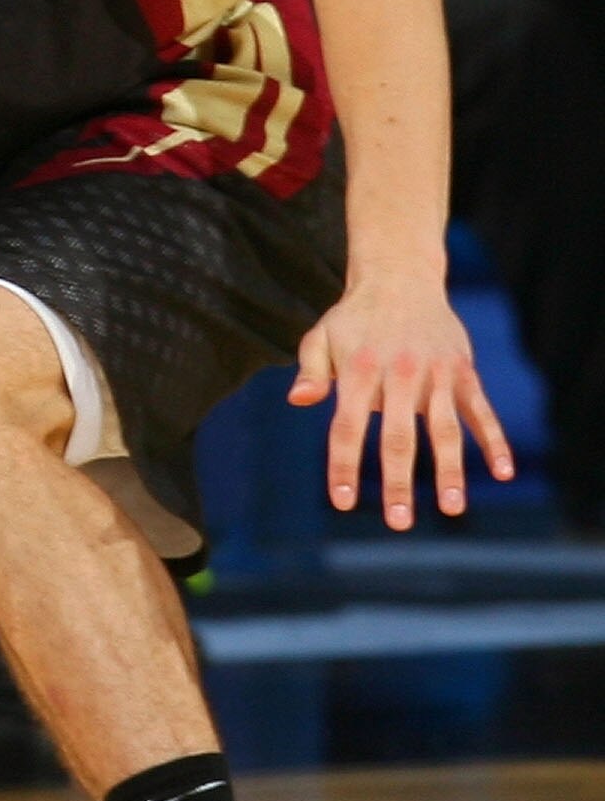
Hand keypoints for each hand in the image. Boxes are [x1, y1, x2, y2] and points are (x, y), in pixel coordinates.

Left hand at [291, 272, 513, 529]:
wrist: (400, 279)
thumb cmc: (353, 317)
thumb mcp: (320, 337)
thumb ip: (310, 371)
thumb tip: (297, 402)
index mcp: (358, 373)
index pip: (346, 428)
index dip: (343, 466)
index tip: (343, 503)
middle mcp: (399, 376)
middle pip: (398, 438)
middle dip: (398, 482)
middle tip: (399, 522)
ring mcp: (435, 375)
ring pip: (445, 430)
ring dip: (450, 471)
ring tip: (453, 508)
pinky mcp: (463, 372)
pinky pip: (481, 411)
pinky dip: (494, 440)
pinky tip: (503, 471)